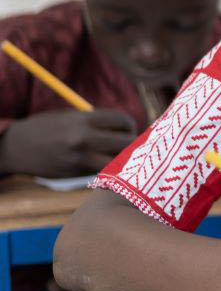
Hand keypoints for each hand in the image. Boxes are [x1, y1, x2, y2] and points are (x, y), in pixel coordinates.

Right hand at [0, 108, 138, 176]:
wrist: (16, 147)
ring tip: (123, 155)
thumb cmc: (47, 128)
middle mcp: (82, 139)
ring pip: (117, 161)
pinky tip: (105, 164)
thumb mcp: (70, 116)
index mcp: (82, 120)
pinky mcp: (75, 174)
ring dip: (124, 159)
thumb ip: (96, 121)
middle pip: (126, 142)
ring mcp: (78, 159)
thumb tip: (127, 127)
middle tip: (131, 144)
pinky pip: (101, 171)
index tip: (129, 128)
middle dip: (133, 143)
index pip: (122, 120)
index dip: (129, 124)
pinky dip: (107, 168)